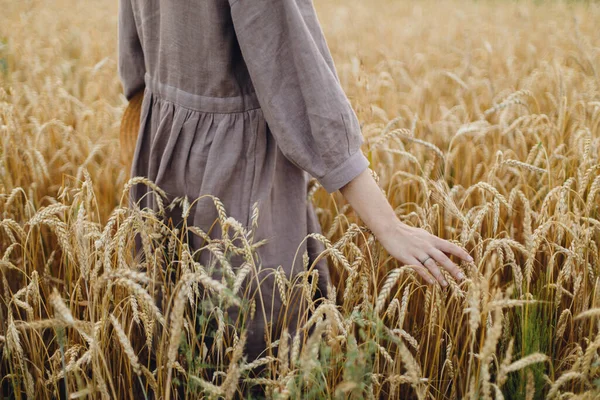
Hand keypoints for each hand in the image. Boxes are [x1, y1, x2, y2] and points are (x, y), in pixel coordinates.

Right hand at [338, 166, 472, 286]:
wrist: (389, 229)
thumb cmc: (406, 233)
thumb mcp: (423, 234)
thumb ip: (433, 242)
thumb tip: (446, 248)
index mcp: (431, 239)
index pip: (450, 246)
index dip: (461, 254)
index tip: (471, 261)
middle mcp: (426, 245)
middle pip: (443, 258)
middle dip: (454, 269)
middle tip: (462, 278)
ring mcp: (417, 252)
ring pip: (432, 265)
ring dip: (440, 276)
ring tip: (446, 285)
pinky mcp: (407, 258)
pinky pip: (419, 268)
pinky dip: (426, 276)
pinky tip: (432, 283)